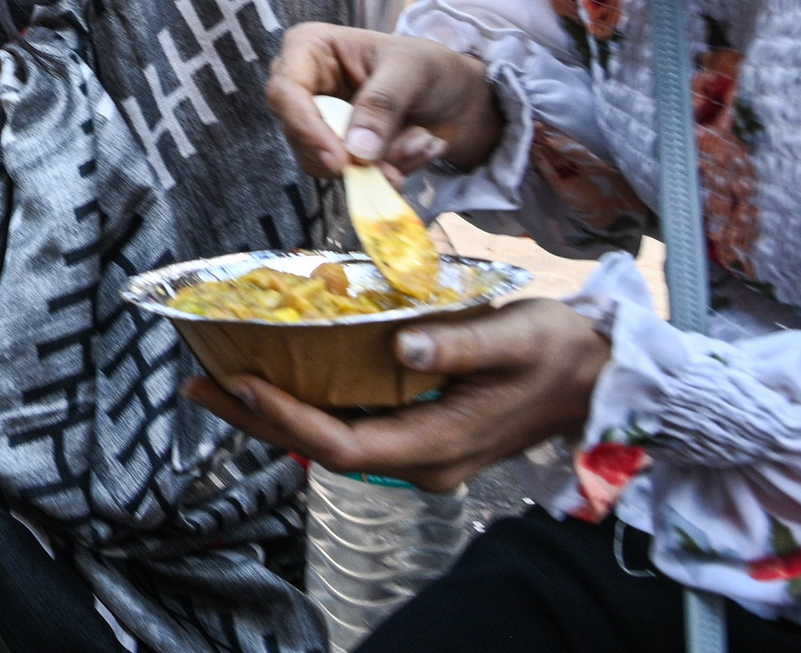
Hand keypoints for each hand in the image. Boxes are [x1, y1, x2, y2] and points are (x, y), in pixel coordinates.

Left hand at [184, 298, 611, 490]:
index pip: (344, 444)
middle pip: (323, 449)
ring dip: (276, 415)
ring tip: (218, 381)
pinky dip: (310, 408)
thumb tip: (402, 346)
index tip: (243, 382)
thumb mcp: (516, 337)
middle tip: (197, 384)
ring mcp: (422, 453)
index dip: (288, 418)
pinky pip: (353, 428)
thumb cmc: (561, 352)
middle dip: (258, 419)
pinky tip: (278, 380)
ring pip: (333, 441)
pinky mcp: (422, 436)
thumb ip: (456, 343)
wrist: (603, 377)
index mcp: (439, 445)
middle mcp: (423, 462)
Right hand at [267, 22, 503, 176]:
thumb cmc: (430, 66)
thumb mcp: (411, 71)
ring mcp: (319, 122)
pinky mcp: (338, 151)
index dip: (307, 128)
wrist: (460, 97)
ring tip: (419, 142)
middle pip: (299, 133)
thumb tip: (356, 150)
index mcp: (309, 49)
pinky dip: (386, 172)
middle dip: (352, 155)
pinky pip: (348, 176)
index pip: (286, 92)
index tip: (340, 161)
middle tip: (395, 166)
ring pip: (323, 162)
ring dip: (378, 164)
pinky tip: (416, 150)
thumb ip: (383, 104)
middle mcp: (304, 87)